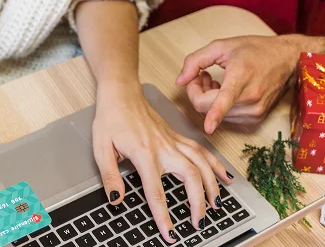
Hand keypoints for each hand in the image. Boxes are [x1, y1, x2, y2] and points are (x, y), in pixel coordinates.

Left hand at [92, 85, 232, 243]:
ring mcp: (173, 141)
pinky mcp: (177, 136)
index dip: (163, 216)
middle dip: (198, 202)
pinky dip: (215, 164)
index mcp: (144, 154)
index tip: (170, 233)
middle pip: (190, 177)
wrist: (121, 92)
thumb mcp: (100, 148)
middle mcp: (164, 147)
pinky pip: (201, 150)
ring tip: (216, 205)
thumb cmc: (110, 117)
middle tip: (198, 222)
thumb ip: (110, 176)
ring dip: (212, 185)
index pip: (156, 192)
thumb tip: (116, 199)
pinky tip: (224, 176)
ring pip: (201, 163)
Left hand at [176, 35, 302, 133]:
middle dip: (197, 92)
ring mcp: (255, 111)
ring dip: (208, 100)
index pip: (225, 100)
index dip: (215, 115)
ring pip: (216, 115)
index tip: (208, 127)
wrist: (287, 60)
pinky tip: (226, 92)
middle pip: (208, 108)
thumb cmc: (255, 50)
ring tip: (216, 82)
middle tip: (202, 76)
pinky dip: (220, 107)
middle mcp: (250, 98)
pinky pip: (227, 118)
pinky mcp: (256, 118)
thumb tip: (180, 81)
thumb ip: (195, 61)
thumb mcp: (222, 46)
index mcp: (241, 77)